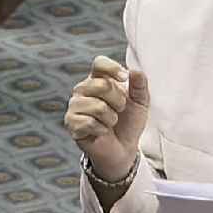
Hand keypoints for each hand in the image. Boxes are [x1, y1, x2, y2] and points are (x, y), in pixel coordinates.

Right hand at [64, 55, 149, 180]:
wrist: (123, 148)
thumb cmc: (129, 122)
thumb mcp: (140, 102)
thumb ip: (139, 85)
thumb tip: (136, 70)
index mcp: (99, 79)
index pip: (99, 64)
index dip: (112, 69)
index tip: (125, 78)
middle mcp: (83, 89)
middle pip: (101, 85)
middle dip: (118, 100)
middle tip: (120, 109)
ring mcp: (75, 106)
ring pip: (97, 106)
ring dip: (111, 117)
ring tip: (111, 121)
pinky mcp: (71, 123)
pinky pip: (88, 122)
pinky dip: (102, 129)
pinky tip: (102, 131)